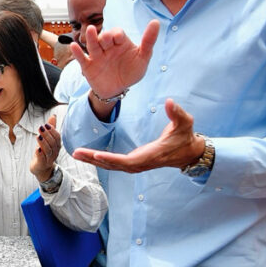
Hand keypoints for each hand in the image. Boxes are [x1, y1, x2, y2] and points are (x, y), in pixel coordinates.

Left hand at [29, 114, 59, 181]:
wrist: (41, 168)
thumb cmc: (44, 152)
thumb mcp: (47, 139)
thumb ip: (50, 128)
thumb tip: (53, 116)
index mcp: (57, 145)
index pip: (57, 137)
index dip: (52, 130)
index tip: (46, 124)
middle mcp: (55, 152)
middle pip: (53, 143)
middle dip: (47, 135)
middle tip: (40, 128)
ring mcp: (49, 159)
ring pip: (48, 151)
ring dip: (43, 143)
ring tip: (38, 136)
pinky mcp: (42, 164)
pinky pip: (42, 159)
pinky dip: (40, 153)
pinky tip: (37, 148)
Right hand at [71, 21, 159, 117]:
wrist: (117, 90)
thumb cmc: (130, 72)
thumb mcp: (142, 58)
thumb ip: (148, 41)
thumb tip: (156, 22)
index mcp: (120, 43)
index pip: (117, 33)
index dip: (117, 34)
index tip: (119, 38)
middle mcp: (107, 47)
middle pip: (104, 38)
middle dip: (105, 37)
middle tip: (106, 39)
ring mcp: (97, 56)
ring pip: (92, 45)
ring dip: (91, 38)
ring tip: (90, 30)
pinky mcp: (88, 66)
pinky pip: (82, 58)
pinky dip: (77, 52)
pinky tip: (74, 46)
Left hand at [72, 98, 202, 172]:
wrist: (189, 152)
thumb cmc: (185, 136)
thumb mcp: (185, 122)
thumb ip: (176, 112)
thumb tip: (169, 102)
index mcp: (150, 155)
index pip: (128, 160)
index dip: (111, 159)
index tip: (96, 156)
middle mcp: (141, 163)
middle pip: (114, 164)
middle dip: (94, 159)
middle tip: (76, 153)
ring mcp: (137, 164)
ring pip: (112, 165)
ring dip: (94, 160)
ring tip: (77, 154)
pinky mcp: (135, 162)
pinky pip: (115, 163)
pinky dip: (101, 160)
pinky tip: (89, 156)